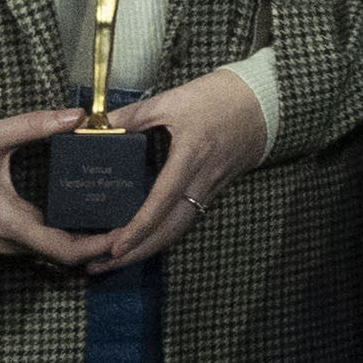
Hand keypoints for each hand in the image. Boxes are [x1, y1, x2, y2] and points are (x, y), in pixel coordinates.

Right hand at [0, 108, 114, 268]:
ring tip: (118, 222)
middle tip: (132, 225)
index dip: (95, 248)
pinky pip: (42, 246)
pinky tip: (89, 220)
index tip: (123, 235)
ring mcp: (4, 243)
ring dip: (84, 245)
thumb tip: (77, 116)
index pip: (60, 250)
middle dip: (97, 246)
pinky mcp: (5, 238)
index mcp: (7, 220)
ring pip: (52, 254)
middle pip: (61, 256)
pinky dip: (67, 239)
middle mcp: (7, 241)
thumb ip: (34, 124)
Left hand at [74, 65, 274, 271]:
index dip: (139, 227)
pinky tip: (146, 238)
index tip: (115, 247)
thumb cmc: (220, 96)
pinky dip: (165, 233)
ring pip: (181, 227)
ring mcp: (212, 186)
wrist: (265, 101)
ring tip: (120, 259)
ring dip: (150, 247)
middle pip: (172, 228)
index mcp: (191, 156)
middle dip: (139, 252)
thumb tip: (97, 125)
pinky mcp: (215, 186)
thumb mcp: (173, 99)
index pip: (162, 200)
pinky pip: (188, 217)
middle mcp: (203, 179)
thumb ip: (134, 114)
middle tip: (104, 265)